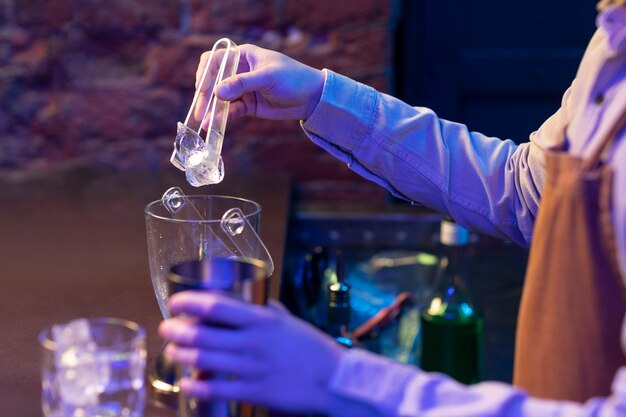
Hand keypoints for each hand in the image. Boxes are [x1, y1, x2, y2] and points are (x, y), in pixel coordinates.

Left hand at [158, 291, 346, 413]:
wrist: (333, 378)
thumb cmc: (311, 347)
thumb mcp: (288, 321)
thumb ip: (265, 312)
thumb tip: (246, 304)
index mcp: (261, 320)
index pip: (216, 305)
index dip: (189, 302)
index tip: (176, 302)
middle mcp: (253, 342)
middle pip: (202, 334)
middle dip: (176, 330)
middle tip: (167, 328)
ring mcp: (252, 368)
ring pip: (204, 360)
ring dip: (180, 355)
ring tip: (172, 351)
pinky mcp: (254, 391)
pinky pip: (216, 389)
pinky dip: (196, 385)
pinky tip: (186, 381)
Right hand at [196, 44, 324, 121]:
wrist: (312, 98)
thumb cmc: (293, 79)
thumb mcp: (268, 77)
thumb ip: (243, 83)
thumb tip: (218, 92)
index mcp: (243, 56)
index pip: (216, 60)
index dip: (206, 73)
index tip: (204, 89)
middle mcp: (239, 71)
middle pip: (214, 81)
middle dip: (205, 96)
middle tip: (200, 111)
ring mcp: (242, 89)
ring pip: (220, 99)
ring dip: (212, 110)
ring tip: (205, 122)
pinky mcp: (248, 105)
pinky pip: (230, 111)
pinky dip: (222, 117)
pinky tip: (216, 124)